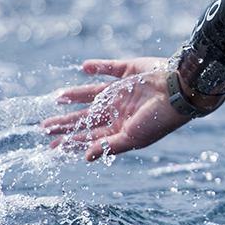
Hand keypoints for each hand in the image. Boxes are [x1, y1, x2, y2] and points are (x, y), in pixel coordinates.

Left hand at [42, 57, 188, 160]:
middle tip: (44, 126)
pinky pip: (109, 68)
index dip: (71, 141)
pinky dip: (97, 67)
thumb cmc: (159, 120)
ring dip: (75, 94)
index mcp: (121, 127)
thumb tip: (87, 157)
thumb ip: (109, 145)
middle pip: (87, 116)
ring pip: (92, 92)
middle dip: (67, 122)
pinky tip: (83, 68)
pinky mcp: (128, 70)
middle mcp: (120, 109)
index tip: (52, 146)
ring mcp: (123, 90)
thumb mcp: (132, 137)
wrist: (181, 91)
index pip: (90, 135)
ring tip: (57, 97)